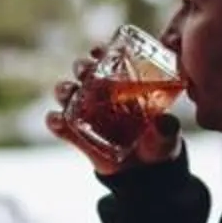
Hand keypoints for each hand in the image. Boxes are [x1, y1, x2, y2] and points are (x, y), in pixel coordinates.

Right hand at [45, 55, 179, 174]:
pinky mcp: (75, 133)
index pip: (108, 60)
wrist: (144, 172)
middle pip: (83, 71)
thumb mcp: (165, 134)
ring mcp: (85, 112)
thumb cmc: (156, 141)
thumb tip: (166, 121)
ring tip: (69, 91)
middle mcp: (100, 93)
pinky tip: (57, 119)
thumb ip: (166, 128)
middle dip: (81, 67)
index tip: (100, 51)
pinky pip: (59, 124)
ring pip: (67, 93)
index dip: (101, 52)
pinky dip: (55, 121)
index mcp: (122, 83)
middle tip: (86, 70)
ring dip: (64, 89)